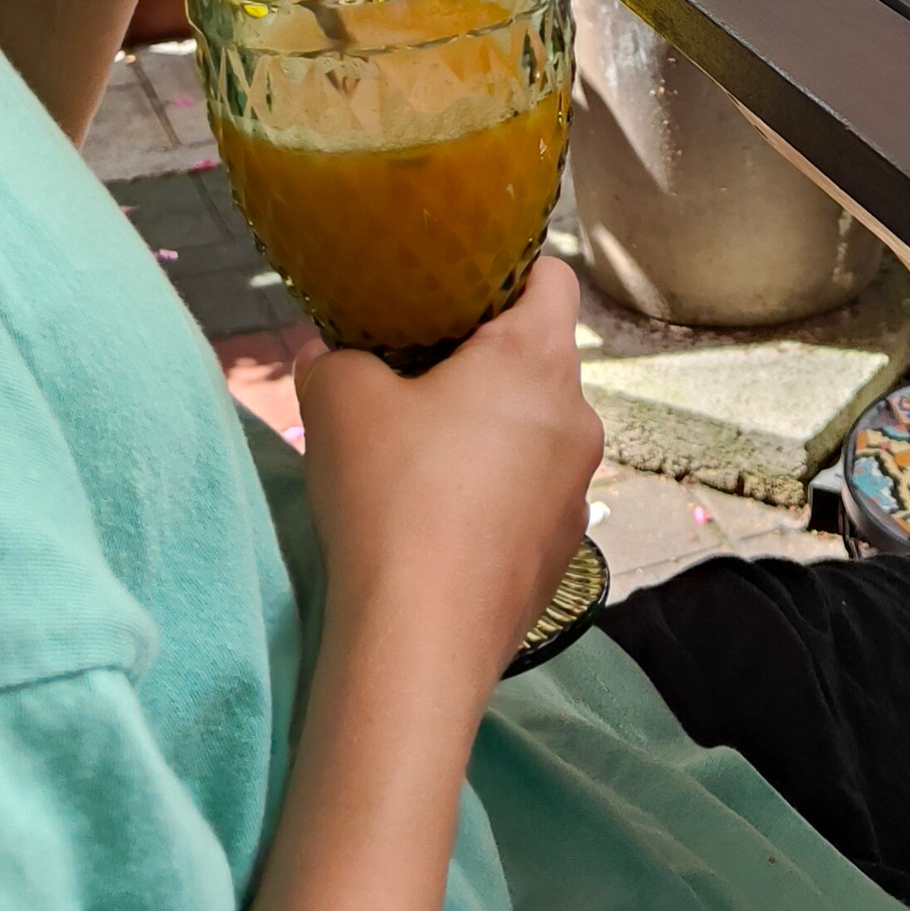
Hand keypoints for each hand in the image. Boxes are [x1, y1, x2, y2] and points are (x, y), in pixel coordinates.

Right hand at [296, 260, 602, 685]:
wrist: (418, 640)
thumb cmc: (391, 494)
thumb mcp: (338, 401)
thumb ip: (336, 358)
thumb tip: (330, 355)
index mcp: (538, 360)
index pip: (553, 278)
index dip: (507, 270)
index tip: (454, 290)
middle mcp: (578, 417)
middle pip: (540, 359)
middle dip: (483, 360)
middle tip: (416, 374)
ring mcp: (578, 491)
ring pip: (536, 432)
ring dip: (489, 432)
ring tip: (420, 456)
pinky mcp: (563, 552)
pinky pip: (531, 496)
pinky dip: (493, 494)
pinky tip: (438, 521)